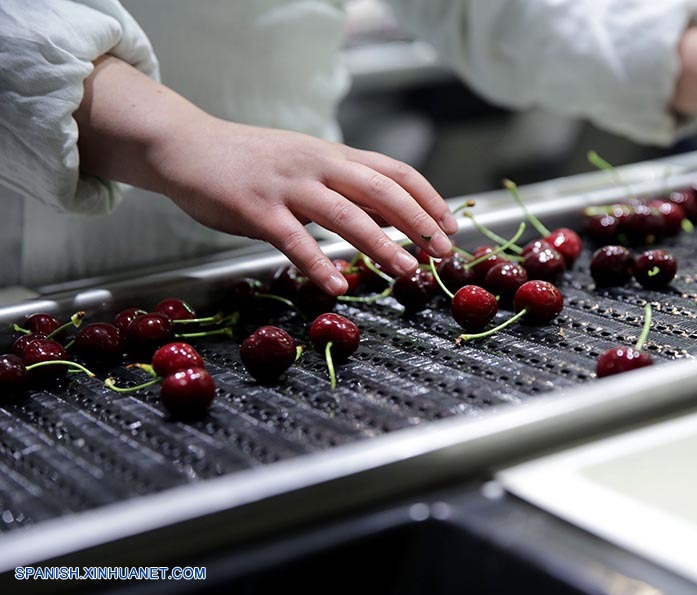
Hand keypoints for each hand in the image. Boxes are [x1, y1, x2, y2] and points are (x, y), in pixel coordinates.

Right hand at [75, 56, 456, 296]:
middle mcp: (317, 164)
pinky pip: (293, 240)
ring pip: (345, 215)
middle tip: (441, 253)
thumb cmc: (251, 163)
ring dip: (381, 245)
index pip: (395, 171)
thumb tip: (385, 216)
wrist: (187, 145)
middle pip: (382, 190)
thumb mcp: (305, 166)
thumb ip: (341, 188)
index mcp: (333, 155)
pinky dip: (318, 265)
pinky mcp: (255, 207)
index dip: (428, 198)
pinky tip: (338, 287)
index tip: (450, 226)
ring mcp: (287, 184)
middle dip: (418, 222)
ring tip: (406, 272)